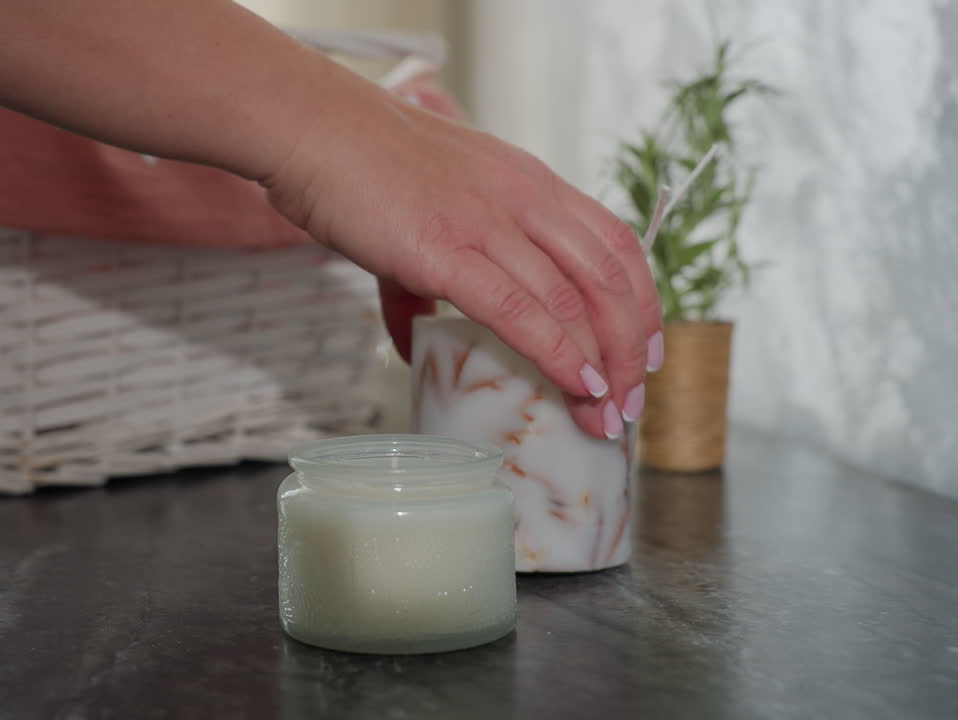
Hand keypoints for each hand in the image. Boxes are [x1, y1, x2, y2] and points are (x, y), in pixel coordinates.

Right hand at [265, 86, 660, 439]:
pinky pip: (519, 310)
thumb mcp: (422, 214)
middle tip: (630, 401)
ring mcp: (486, 222)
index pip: (615, 242)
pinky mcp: (443, 250)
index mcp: (528, 183)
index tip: (644, 351)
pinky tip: (573, 384)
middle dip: (629, 348)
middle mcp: (523, 198)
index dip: (642, 301)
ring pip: (573, 300)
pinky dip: (556, 352)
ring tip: (604, 415)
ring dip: (600, 365)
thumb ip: (424, 283)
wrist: (313, 128)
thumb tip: (416, 341)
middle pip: (609, 277)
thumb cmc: (360, 165)